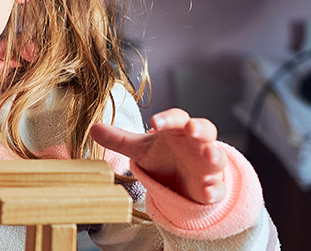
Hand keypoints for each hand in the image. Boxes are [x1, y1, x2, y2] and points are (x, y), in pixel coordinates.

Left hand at [89, 108, 228, 204]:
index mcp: (179, 130)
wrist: (180, 183)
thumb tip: (93, 128)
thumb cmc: (164, 157)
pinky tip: (207, 193)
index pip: (177, 118)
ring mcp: (206, 165)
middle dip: (200, 128)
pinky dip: (214, 190)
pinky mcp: (211, 186)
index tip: (153, 121)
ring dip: (214, 155)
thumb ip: (119, 139)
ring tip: (209, 154)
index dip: (167, 118)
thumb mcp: (140, 149)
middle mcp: (197, 144)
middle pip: (204, 130)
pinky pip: (217, 187)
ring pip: (216, 156)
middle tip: (192, 127)